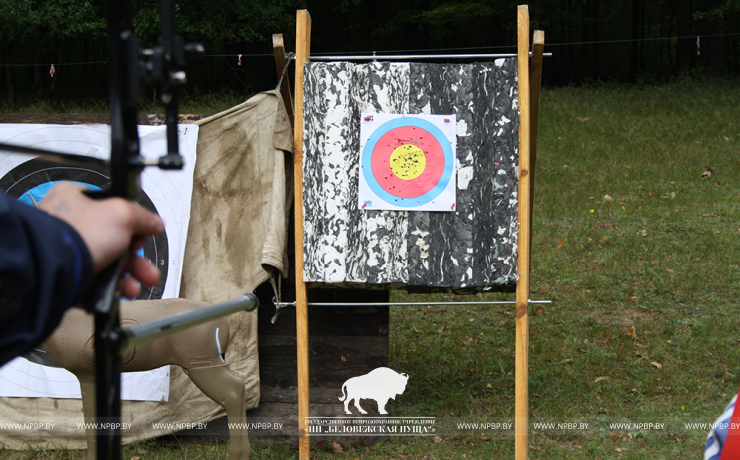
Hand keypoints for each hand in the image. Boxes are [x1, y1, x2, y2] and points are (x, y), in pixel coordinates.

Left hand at [39, 182, 164, 298]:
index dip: (132, 222)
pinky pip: (94, 281)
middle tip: (147, 267)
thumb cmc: (78, 234)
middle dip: (136, 258)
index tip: (143, 234)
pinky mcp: (65, 275)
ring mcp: (66, 252)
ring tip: (140, 284)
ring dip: (128, 275)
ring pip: (106, 263)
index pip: (112, 208)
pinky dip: (111, 288)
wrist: (54, 269)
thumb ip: (143, 217)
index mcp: (75, 200)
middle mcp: (69, 225)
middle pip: (113, 241)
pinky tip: (122, 291)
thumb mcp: (122, 214)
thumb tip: (155, 223)